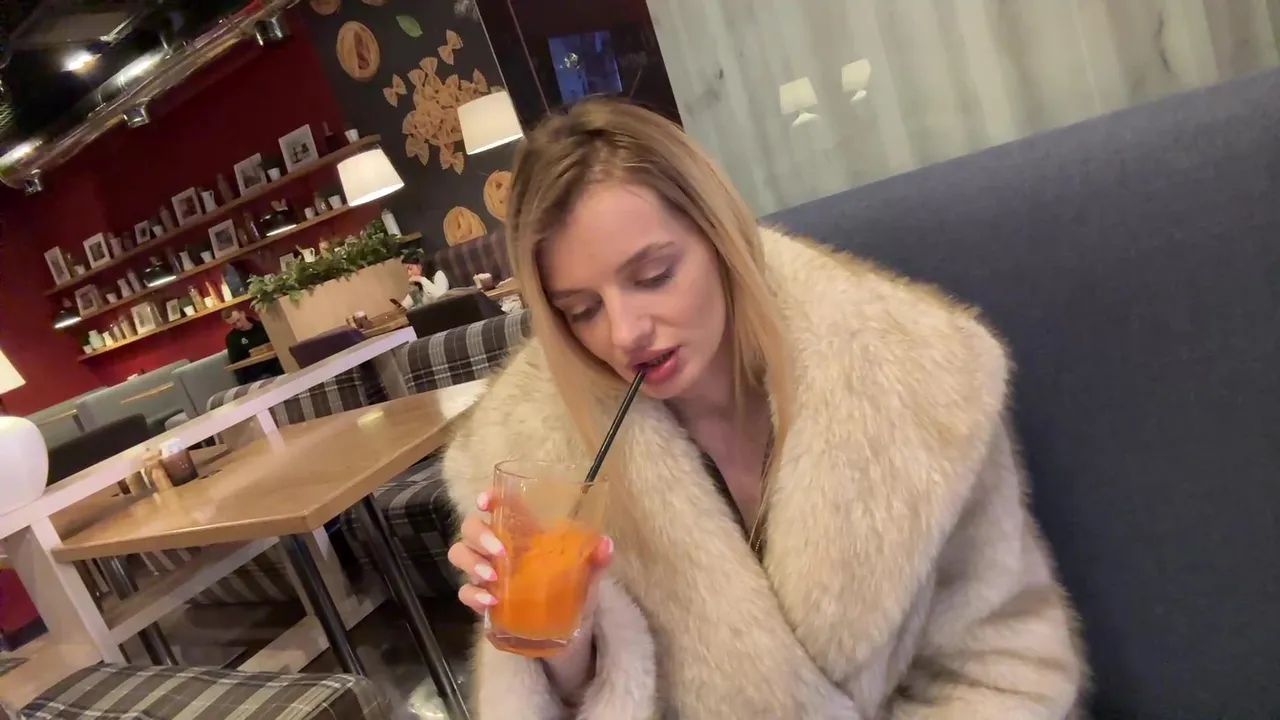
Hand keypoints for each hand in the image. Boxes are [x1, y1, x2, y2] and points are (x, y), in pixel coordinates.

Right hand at [448, 491, 614, 617]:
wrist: (568, 629)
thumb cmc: (574, 589)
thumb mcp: (588, 573)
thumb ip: (596, 558)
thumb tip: (606, 544)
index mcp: (523, 531)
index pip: (499, 506)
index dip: (488, 498)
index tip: (486, 502)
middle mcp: (499, 546)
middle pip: (470, 527)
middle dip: (479, 535)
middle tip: (501, 552)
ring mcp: (487, 572)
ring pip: (460, 554)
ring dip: (472, 562)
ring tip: (493, 577)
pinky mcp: (482, 598)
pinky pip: (464, 592)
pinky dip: (473, 595)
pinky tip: (491, 602)